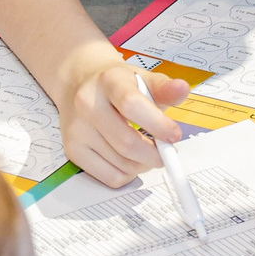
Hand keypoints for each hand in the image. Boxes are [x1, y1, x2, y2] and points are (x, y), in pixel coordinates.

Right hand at [58, 60, 188, 188]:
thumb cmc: (116, 85)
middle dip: (154, 154)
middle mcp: (87, 104)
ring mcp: (77, 129)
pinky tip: (129, 159)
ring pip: (121, 164)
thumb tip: (182, 89)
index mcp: (108, 81)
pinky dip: (128, 174)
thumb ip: (164, 88)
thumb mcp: (142, 79)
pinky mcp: (72, 150)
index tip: (174, 136)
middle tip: (166, 152)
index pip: (131, 104)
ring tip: (147, 152)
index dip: (157, 124)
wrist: (79, 84)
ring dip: (143, 165)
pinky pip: (110, 177)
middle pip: (126, 142)